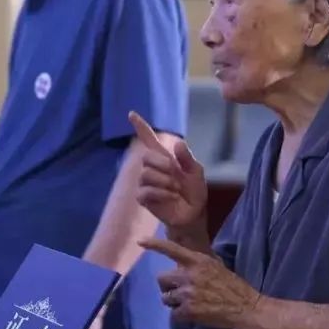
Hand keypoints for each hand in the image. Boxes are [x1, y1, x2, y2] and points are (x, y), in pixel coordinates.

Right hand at [129, 111, 208, 240]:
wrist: (193, 214)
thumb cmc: (194, 192)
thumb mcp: (196, 173)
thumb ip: (188, 159)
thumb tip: (178, 143)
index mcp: (165, 158)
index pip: (149, 139)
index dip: (141, 126)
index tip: (131, 113)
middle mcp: (153, 168)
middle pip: (146, 157)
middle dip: (163, 166)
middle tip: (177, 177)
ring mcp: (146, 183)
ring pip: (146, 175)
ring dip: (164, 183)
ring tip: (175, 190)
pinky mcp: (144, 198)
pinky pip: (145, 191)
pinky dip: (160, 194)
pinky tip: (170, 197)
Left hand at [140, 238, 259, 328]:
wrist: (246, 307)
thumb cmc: (233, 286)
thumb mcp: (216, 266)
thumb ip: (197, 264)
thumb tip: (181, 262)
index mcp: (198, 261)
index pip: (172, 249)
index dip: (154, 244)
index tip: (140, 241)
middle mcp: (189, 275)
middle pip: (161, 278)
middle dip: (168, 286)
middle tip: (179, 291)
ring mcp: (188, 293)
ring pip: (165, 298)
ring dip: (173, 301)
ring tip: (188, 304)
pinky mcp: (188, 311)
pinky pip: (174, 314)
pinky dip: (181, 315)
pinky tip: (193, 314)